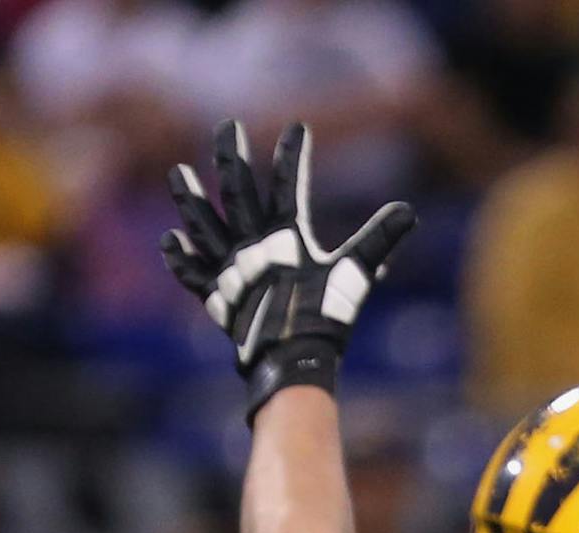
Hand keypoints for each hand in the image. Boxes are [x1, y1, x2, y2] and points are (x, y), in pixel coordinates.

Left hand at [161, 119, 415, 420]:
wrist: (291, 359)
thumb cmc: (327, 316)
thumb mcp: (357, 274)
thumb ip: (378, 240)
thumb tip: (408, 212)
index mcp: (285, 237)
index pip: (288, 183)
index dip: (293, 154)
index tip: (297, 128)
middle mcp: (251, 246)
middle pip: (237, 191)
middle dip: (231, 156)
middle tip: (226, 127)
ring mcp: (230, 270)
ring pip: (203, 225)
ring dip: (190, 198)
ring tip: (177, 172)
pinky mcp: (218, 296)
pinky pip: (192, 272)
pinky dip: (180, 257)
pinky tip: (170, 240)